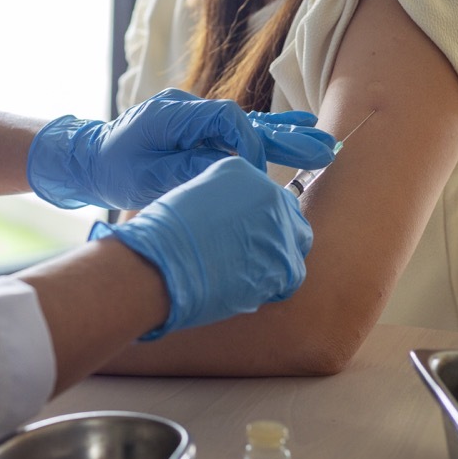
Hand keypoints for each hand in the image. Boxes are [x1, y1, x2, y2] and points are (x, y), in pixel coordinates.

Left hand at [26, 88, 335, 208]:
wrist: (90, 158)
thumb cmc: (114, 169)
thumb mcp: (147, 176)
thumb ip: (190, 169)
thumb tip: (234, 169)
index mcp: (173, 113)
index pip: (227, 119)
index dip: (249, 144)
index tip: (259, 174)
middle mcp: (188, 108)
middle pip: (246, 119)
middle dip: (285, 136)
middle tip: (323, 148)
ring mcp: (194, 117)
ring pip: (247, 125)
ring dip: (284, 136)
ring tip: (323, 145)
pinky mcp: (198, 129)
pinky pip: (237, 131)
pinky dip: (266, 135)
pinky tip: (298, 131)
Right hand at [88, 156, 311, 338]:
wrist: (162, 262)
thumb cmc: (163, 234)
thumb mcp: (192, 198)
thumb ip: (219, 203)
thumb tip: (229, 223)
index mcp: (243, 172)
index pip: (263, 192)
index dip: (253, 215)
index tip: (240, 231)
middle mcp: (269, 193)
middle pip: (287, 211)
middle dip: (272, 231)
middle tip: (248, 251)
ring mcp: (282, 228)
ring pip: (295, 242)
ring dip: (276, 256)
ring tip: (246, 270)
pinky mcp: (288, 265)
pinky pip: (293, 275)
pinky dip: (274, 284)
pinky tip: (247, 286)